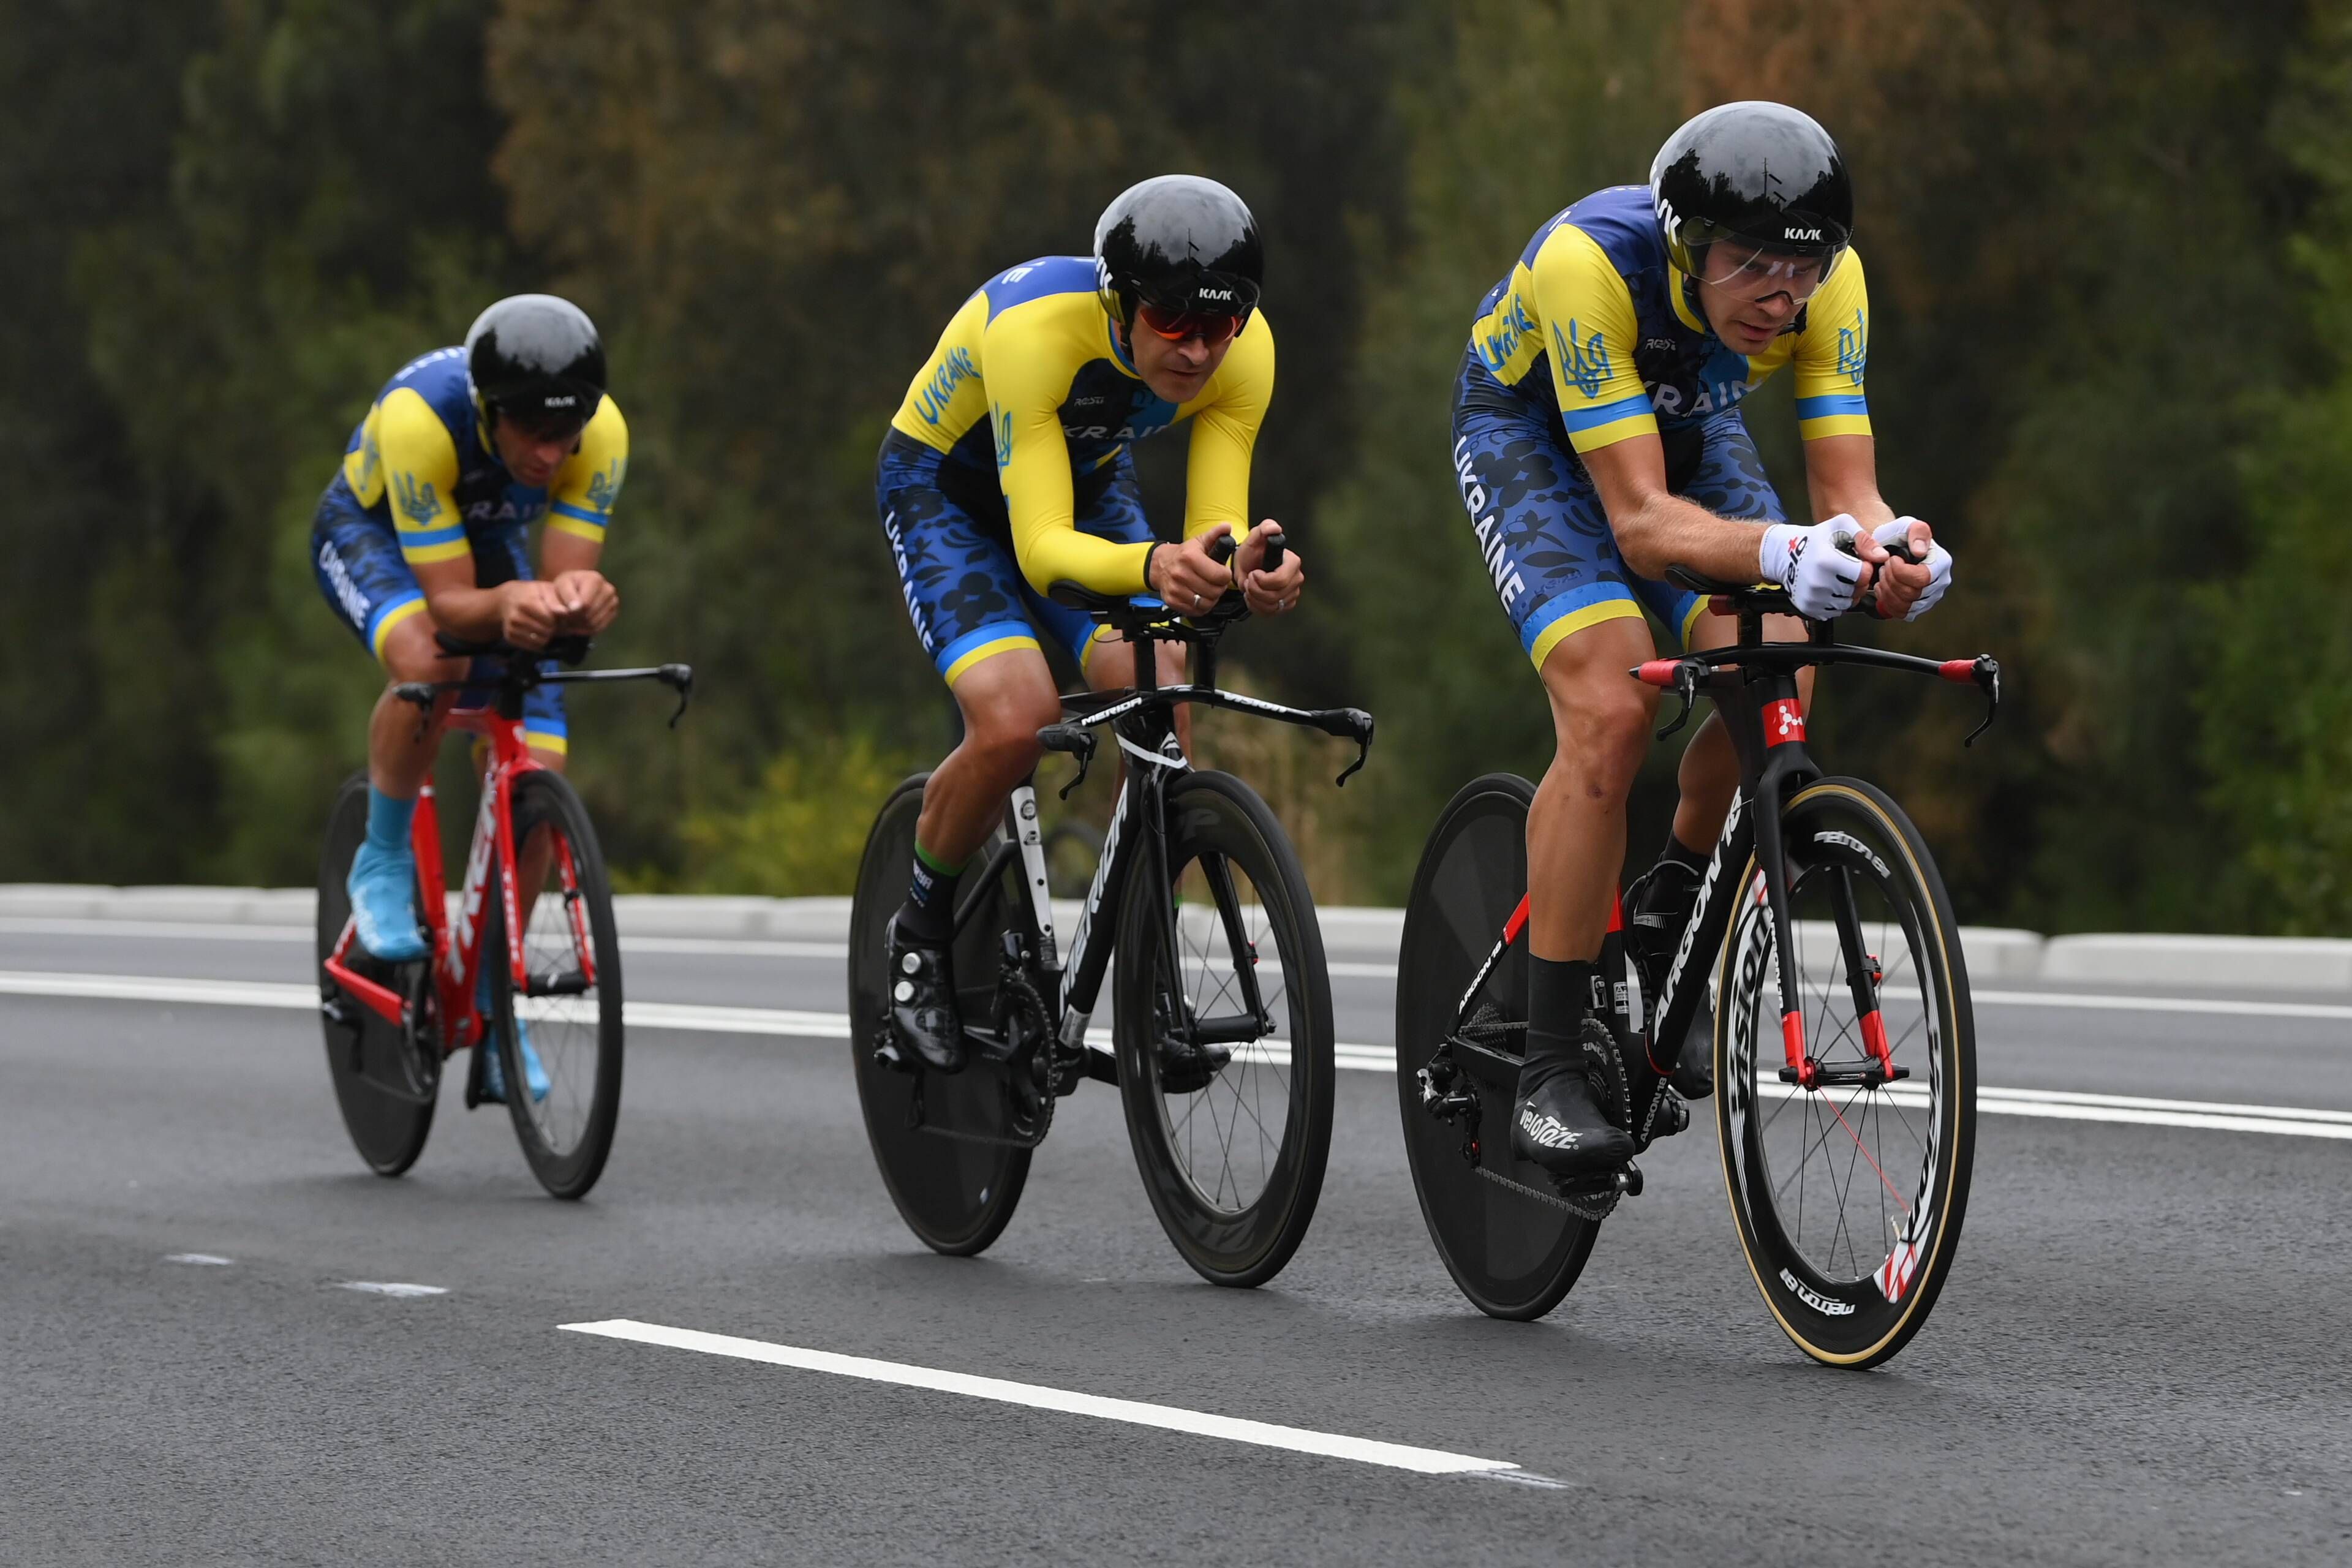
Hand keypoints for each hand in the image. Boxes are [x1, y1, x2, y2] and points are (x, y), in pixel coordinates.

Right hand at [498, 579, 567, 648]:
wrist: (507, 599)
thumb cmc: (532, 593)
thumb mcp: (545, 589)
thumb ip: (556, 600)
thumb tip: (565, 613)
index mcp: (526, 603)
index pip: (550, 620)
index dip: (558, 618)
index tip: (558, 614)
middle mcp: (516, 617)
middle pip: (546, 632)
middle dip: (553, 628)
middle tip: (553, 621)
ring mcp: (512, 628)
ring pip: (541, 641)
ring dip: (548, 636)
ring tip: (546, 625)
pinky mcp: (510, 638)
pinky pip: (534, 647)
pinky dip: (540, 641)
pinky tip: (538, 631)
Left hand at [549, 568, 619, 634]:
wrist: (575, 588)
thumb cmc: (565, 587)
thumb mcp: (558, 588)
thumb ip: (561, 599)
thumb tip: (571, 610)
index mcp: (595, 579)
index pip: (585, 605)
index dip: (571, 612)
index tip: (562, 611)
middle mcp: (608, 589)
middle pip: (589, 614)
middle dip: (574, 619)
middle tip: (563, 618)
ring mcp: (613, 601)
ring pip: (593, 623)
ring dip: (578, 626)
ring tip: (568, 621)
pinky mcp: (613, 612)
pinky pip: (598, 628)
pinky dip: (585, 629)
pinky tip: (577, 624)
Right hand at [1150, 528, 1234, 613]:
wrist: (1160, 565)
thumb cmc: (1183, 555)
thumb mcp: (1199, 541)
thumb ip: (1215, 535)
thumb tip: (1226, 527)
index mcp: (1190, 558)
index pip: (1220, 575)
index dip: (1225, 576)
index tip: (1222, 573)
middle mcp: (1181, 574)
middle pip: (1214, 591)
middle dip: (1219, 587)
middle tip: (1216, 582)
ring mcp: (1175, 589)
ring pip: (1206, 603)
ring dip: (1211, 598)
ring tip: (1209, 589)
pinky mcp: (1172, 601)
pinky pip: (1195, 610)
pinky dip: (1201, 606)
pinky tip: (1200, 596)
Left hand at [1232, 520, 1303, 615]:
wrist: (1248, 566)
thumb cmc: (1252, 551)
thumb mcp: (1254, 537)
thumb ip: (1264, 529)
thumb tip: (1274, 528)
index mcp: (1293, 562)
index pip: (1280, 580)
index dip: (1262, 581)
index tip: (1253, 573)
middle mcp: (1296, 579)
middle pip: (1275, 596)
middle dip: (1255, 590)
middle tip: (1248, 580)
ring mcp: (1293, 593)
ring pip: (1272, 606)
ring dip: (1255, 598)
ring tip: (1249, 587)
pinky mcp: (1286, 605)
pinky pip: (1271, 612)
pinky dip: (1257, 607)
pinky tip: (1253, 596)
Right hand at [1759, 515, 1874, 619]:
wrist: (1785, 555)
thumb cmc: (1815, 539)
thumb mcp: (1840, 527)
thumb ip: (1864, 539)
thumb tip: (1882, 556)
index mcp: (1827, 562)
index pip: (1863, 575)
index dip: (1865, 568)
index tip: (1857, 562)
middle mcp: (1818, 583)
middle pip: (1857, 591)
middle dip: (1858, 582)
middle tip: (1848, 571)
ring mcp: (1812, 598)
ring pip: (1847, 603)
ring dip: (1848, 594)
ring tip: (1837, 579)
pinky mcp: (1808, 608)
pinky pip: (1834, 612)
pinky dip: (1836, 602)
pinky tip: (1828, 589)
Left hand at [1869, 518, 1951, 621]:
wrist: (1889, 548)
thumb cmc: (1898, 537)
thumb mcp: (1906, 526)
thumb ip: (1916, 532)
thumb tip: (1920, 551)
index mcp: (1941, 562)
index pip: (1922, 578)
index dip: (1900, 572)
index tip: (1891, 559)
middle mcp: (1940, 582)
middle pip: (1912, 594)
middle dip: (1891, 580)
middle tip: (1885, 567)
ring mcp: (1930, 597)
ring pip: (1905, 606)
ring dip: (1887, 590)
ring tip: (1883, 575)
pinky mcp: (1918, 607)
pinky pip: (1901, 613)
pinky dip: (1887, 602)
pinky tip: (1884, 587)